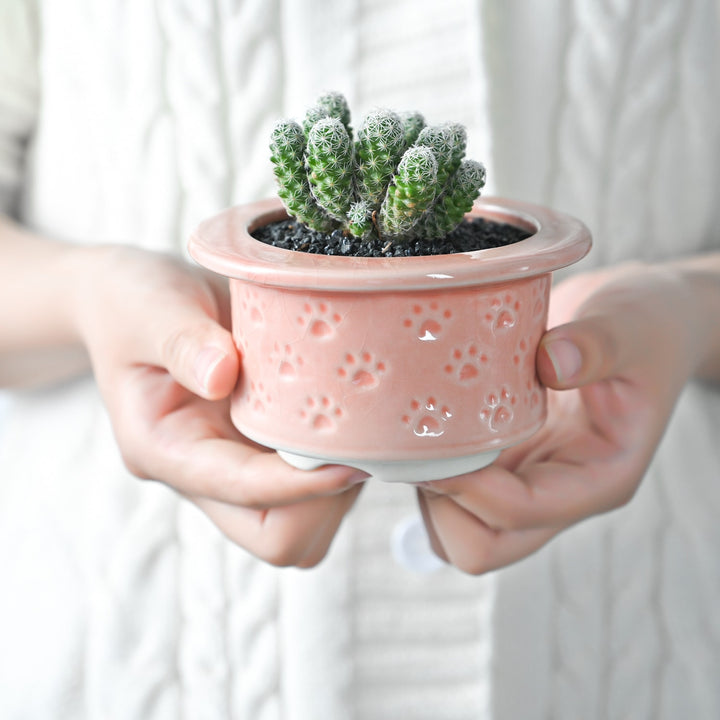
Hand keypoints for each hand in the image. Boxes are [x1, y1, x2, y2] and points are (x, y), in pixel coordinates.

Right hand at [74, 246, 365, 566]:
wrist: (136, 301)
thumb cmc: (137, 302)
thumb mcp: (150, 309)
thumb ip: (182, 341)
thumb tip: (222, 376)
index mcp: (164, 449)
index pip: (242, 491)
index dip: (301, 484)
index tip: (352, 460)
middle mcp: (201, 474)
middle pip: (277, 537)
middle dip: (325, 499)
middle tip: (355, 439)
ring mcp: (234, 467)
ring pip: (302, 524)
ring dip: (339, 486)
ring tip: (353, 423)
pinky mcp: (261, 453)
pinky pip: (312, 490)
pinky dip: (340, 464)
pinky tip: (347, 416)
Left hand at [417, 263, 701, 573]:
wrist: (638, 320)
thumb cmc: (643, 324)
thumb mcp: (631, 326)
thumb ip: (599, 345)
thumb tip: (552, 363)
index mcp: (599, 478)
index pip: (520, 510)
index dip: (468, 484)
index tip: (438, 433)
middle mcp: (560, 494)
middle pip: (483, 546)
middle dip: (441, 505)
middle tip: (422, 443)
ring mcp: (528, 481)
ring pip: (460, 531)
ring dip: (430, 495)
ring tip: (422, 435)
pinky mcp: (504, 463)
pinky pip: (454, 498)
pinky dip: (428, 476)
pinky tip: (427, 427)